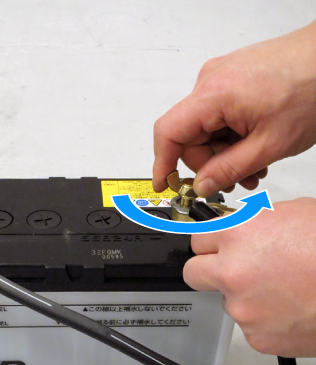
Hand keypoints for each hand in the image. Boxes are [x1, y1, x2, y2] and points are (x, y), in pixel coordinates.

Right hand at [153, 21, 315, 196]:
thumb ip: (229, 169)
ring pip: (207, 130)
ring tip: (254, 166)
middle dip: (211, 165)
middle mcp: (210, 82)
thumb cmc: (312, 89)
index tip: (165, 186)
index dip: (162, 164)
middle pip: (190, 137)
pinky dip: (232, 137)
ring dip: (226, 154)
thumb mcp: (269, 144)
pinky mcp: (232, 79)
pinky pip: (219, 117)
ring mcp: (221, 78)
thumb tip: (201, 186)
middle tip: (238, 180)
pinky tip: (254, 147)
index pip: (168, 132)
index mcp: (213, 94)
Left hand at [184, 198, 315, 356]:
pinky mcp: (257, 338)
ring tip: (283, 290)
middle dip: (209, 270)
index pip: (197, 239)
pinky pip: (251, 326)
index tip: (217, 246)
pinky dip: (265, 320)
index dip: (211, 242)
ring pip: (228, 301)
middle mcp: (231, 272)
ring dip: (245, 296)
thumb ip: (255, 223)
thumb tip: (240, 230)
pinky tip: (290, 309)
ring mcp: (242, 309)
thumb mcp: (293, 214)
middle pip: (194, 273)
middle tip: (235, 269)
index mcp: (237, 235)